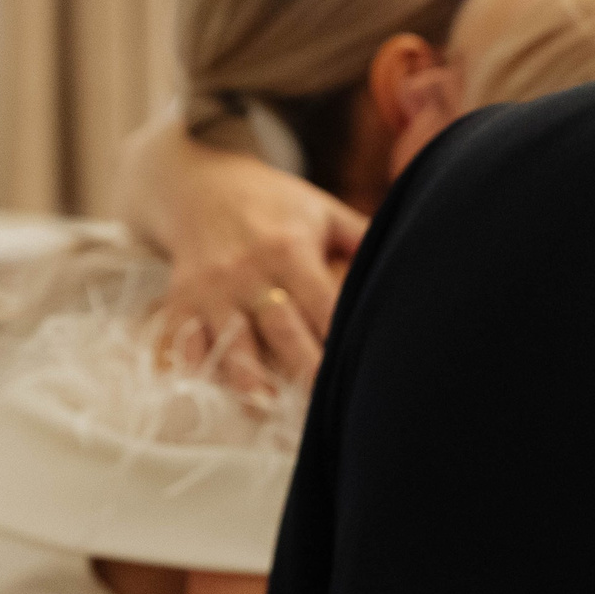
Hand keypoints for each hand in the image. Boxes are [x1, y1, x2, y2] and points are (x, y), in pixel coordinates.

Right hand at [128, 123, 364, 389]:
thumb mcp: (321, 210)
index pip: (322, 303)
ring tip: (264, 409)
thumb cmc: (274, 204)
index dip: (341, 337)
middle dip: (303, 368)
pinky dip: (189, 367)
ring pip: (229, 342)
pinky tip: (201, 394)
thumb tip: (416, 258)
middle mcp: (248, 271)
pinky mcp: (178, 300)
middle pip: (280, 329)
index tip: (361, 370)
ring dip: (245, 378)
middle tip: (325, 407)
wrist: (199, 185)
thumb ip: (362, 239)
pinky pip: (179, 339)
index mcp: (290, 249)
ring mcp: (210, 289)